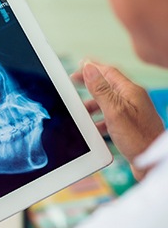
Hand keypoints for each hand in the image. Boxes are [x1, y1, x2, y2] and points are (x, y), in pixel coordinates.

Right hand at [71, 61, 163, 180]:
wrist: (151, 162)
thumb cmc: (137, 138)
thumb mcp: (114, 111)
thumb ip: (101, 90)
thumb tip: (89, 68)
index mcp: (130, 91)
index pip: (108, 72)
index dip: (92, 67)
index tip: (79, 65)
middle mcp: (132, 99)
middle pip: (108, 86)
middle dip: (90, 84)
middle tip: (75, 82)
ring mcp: (132, 113)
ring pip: (108, 102)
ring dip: (93, 104)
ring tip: (81, 109)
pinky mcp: (130, 126)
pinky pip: (111, 116)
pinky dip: (100, 119)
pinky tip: (94, 126)